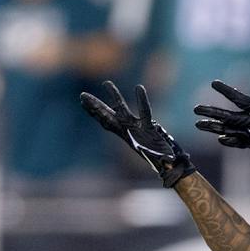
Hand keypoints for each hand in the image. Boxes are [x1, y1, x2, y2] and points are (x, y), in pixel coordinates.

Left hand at [80, 81, 195, 186]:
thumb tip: (163, 156)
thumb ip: (156, 155)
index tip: (83, 101)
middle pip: (108, 116)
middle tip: (82, 95)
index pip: (107, 123)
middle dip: (96, 106)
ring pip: (123, 109)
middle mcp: (128, 132)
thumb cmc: (161, 164)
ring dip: (114, 97)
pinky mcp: (149, 126)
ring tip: (106, 83)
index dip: (96, 112)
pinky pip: (145, 110)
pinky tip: (138, 88)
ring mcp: (137, 128)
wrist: (167, 167)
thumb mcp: (156, 159)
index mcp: (125, 138)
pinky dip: (142, 100)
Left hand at [193, 51, 249, 159]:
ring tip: (199, 124)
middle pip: (229, 118)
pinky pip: (240, 143)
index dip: (227, 91)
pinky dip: (230, 141)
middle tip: (195, 110)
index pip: (240, 100)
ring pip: (230, 131)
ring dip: (214, 128)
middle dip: (211, 113)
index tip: (213, 83)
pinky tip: (220, 138)